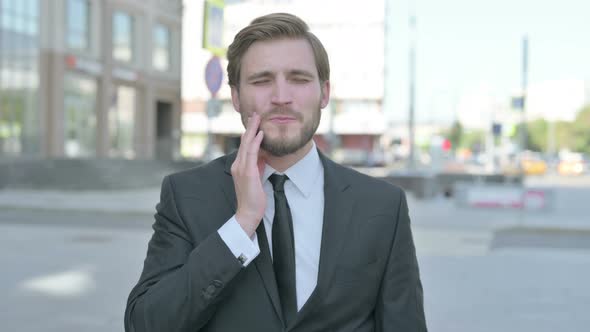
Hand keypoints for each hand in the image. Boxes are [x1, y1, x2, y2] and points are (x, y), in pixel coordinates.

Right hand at [231, 113, 265, 236]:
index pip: (244, 146)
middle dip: (250, 126)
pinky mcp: (247, 172)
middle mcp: (238, 165)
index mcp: (239, 166)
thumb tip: (263, 157)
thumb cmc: (253, 198)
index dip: (249, 133)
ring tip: (257, 118)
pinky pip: (252, 154)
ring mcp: (241, 168)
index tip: (254, 122)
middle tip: (255, 114)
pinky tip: (260, 133)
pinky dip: (256, 142)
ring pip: (246, 144)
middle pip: (244, 141)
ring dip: (252, 130)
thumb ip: (258, 167)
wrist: (248, 213)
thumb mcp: (256, 178)